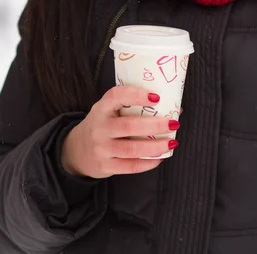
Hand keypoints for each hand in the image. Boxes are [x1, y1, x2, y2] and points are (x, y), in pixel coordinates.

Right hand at [60, 86, 178, 178]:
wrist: (76, 150)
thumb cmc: (102, 124)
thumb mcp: (109, 110)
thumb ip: (132, 106)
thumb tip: (173, 107)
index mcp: (102, 108)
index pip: (117, 96)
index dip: (137, 95)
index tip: (156, 96)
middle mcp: (100, 128)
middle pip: (130, 126)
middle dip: (155, 125)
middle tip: (173, 123)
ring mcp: (101, 149)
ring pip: (132, 149)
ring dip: (155, 146)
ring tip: (171, 142)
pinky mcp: (105, 166)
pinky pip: (130, 166)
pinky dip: (148, 163)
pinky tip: (160, 157)